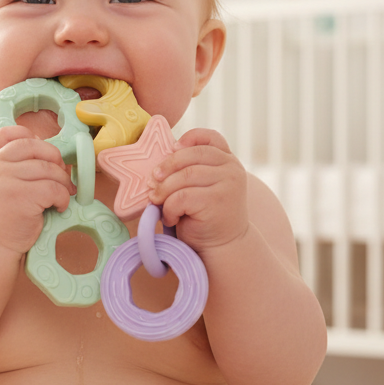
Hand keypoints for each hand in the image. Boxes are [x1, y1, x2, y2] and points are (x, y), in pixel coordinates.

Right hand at [0, 125, 74, 254]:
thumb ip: (9, 166)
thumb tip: (49, 155)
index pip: (9, 133)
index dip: (32, 138)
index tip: (44, 155)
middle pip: (35, 147)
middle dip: (55, 160)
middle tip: (61, 176)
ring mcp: (5, 180)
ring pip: (49, 168)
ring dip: (62, 182)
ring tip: (61, 195)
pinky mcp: (21, 196)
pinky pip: (54, 188)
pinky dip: (63, 197)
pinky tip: (58, 207)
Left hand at [148, 128, 248, 252]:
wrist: (222, 247)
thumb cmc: (205, 216)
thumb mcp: (201, 186)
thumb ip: (190, 169)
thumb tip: (156, 164)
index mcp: (228, 160)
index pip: (210, 137)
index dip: (189, 138)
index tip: (172, 148)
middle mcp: (232, 168)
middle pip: (190, 156)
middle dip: (165, 168)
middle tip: (151, 183)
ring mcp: (228, 183)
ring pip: (183, 177)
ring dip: (164, 191)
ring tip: (158, 203)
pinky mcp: (217, 200)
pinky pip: (181, 197)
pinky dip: (169, 208)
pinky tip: (171, 218)